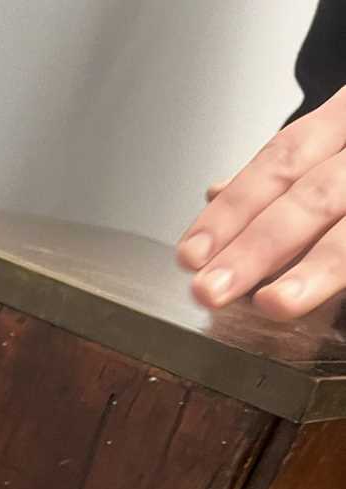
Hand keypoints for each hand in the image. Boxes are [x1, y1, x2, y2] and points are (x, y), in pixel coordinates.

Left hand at [177, 86, 345, 320]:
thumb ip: (284, 175)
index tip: (192, 254)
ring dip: (315, 269)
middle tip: (211, 289)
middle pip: (313, 196)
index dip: (233, 210)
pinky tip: (324, 308)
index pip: (280, 162)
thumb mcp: (333, 145)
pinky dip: (338, 274)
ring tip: (273, 303)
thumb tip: (216, 193)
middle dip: (258, 246)